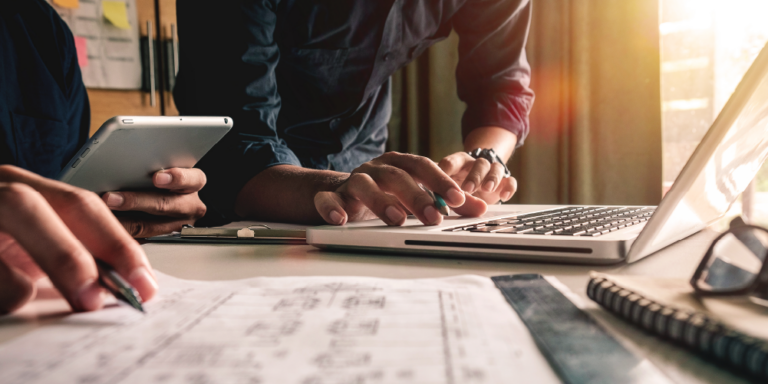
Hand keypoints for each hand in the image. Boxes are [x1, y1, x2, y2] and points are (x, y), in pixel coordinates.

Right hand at [0, 165, 156, 312]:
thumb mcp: (31, 240)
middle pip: (27, 207)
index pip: (79, 205)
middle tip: (92, 299)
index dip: (114, 242)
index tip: (143, 283)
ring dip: (9, 279)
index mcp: (23, 187)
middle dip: (65, 255)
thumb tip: (120, 287)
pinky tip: (0, 301)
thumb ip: (68, 254)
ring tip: (20, 302)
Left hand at [102, 168, 206, 237]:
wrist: (152, 192)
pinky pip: (139, 238)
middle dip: (137, 201)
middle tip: (111, 197)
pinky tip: (104, 225)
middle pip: (166, 205)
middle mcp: (190, 205)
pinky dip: (120, 231)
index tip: (156, 177)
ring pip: (151, 226)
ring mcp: (176, 224)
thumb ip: (148, 164)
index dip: (176, 178)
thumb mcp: (159, 164)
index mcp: (194, 182)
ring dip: (123, 219)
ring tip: (102, 212)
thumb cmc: (153, 174)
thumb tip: (123, 160)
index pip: (193, 179)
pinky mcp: (159, 238)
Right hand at [313, 152, 487, 225]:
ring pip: (364, 185)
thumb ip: (446, 202)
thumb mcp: (414, 197)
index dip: (440, 181)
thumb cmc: (383, 195)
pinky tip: (341, 220)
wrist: (337, 193)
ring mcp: (351, 181)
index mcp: (398, 165)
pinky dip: (332, 207)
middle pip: (396, 176)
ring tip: (396, 219)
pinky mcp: (329, 196)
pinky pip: (327, 199)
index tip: (458, 199)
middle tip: (434, 217)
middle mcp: (375, 169)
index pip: (422, 166)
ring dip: (380, 201)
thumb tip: (481, 208)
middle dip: (417, 196)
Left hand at [438, 152, 516, 203]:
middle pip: (479, 163)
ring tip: (487, 189)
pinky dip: (509, 188)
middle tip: (467, 189)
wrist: (474, 187)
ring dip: (492, 178)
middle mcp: (476, 165)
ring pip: (496, 168)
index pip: (453, 162)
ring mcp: (491, 173)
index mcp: (459, 163)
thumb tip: (446, 204)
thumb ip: (447, 196)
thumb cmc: (455, 187)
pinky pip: (510, 181)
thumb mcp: (447, 191)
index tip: (444, 181)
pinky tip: (503, 196)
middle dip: (474, 176)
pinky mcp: (503, 184)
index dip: (448, 170)